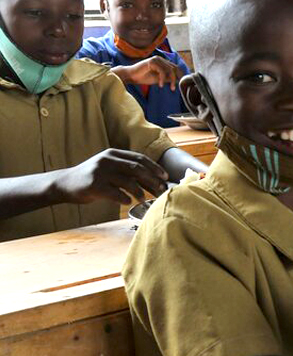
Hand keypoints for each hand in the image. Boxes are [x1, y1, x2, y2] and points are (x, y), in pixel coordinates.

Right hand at [52, 148, 168, 204]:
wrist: (64, 184)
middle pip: (137, 168)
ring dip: (139, 191)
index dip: (154, 168)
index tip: (165, 177)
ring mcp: (100, 172)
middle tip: (161, 190)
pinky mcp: (94, 185)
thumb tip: (154, 181)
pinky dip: (124, 198)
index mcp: (113, 154)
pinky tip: (128, 202)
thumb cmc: (93, 179)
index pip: (139, 158)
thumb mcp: (109, 168)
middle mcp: (107, 160)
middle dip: (152, 180)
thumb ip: (127, 171)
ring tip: (143, 198)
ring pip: (128, 181)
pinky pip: (115, 193)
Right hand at [114, 57, 180, 90]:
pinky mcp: (152, 61)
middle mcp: (160, 59)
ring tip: (170, 88)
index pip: (175, 67)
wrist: (131, 76)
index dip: (180, 75)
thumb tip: (178, 80)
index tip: (180, 85)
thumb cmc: (143, 77)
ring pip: (169, 69)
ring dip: (171, 80)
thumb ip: (167, 78)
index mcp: (162, 62)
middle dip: (176, 79)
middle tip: (174, 88)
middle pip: (174, 68)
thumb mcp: (159, 79)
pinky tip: (160, 85)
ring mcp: (156, 59)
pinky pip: (162, 71)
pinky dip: (162, 79)